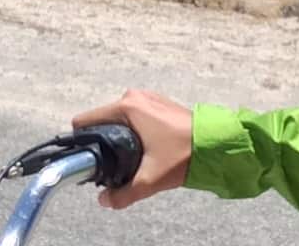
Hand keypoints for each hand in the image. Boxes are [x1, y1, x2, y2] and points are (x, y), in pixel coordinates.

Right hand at [72, 89, 193, 208]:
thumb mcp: (150, 179)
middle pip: (101, 121)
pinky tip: (142, 149)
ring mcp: (147, 98)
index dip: (83, 141)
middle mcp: (134, 97)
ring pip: (117, 120)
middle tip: (112, 164)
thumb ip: (123, 193)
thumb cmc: (184, 155)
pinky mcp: (157, 104)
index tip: (89, 159)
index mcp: (127, 107)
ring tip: (129, 159)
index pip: (86, 120)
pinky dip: (132, 132)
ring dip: (118, 137)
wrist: (216, 145)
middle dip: (102, 141)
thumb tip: (104, 201)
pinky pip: (133, 117)